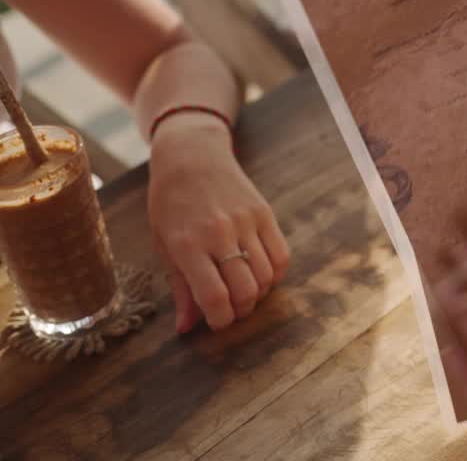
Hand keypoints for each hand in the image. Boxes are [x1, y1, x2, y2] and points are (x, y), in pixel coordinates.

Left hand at [147, 114, 288, 332]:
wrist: (192, 157)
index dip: (220, 319)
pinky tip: (262, 275)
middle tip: (232, 311)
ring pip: (266, 276)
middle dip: (241, 311)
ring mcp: (246, 222)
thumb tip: (187, 329)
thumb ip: (180, 288)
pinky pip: (281, 256)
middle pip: (244, 290)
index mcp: (187, 244)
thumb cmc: (170, 204)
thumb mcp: (165, 246)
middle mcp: (218, 234)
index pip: (214, 296)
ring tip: (245, 293)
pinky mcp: (265, 214)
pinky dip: (275, 275)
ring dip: (258, 294)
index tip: (217, 323)